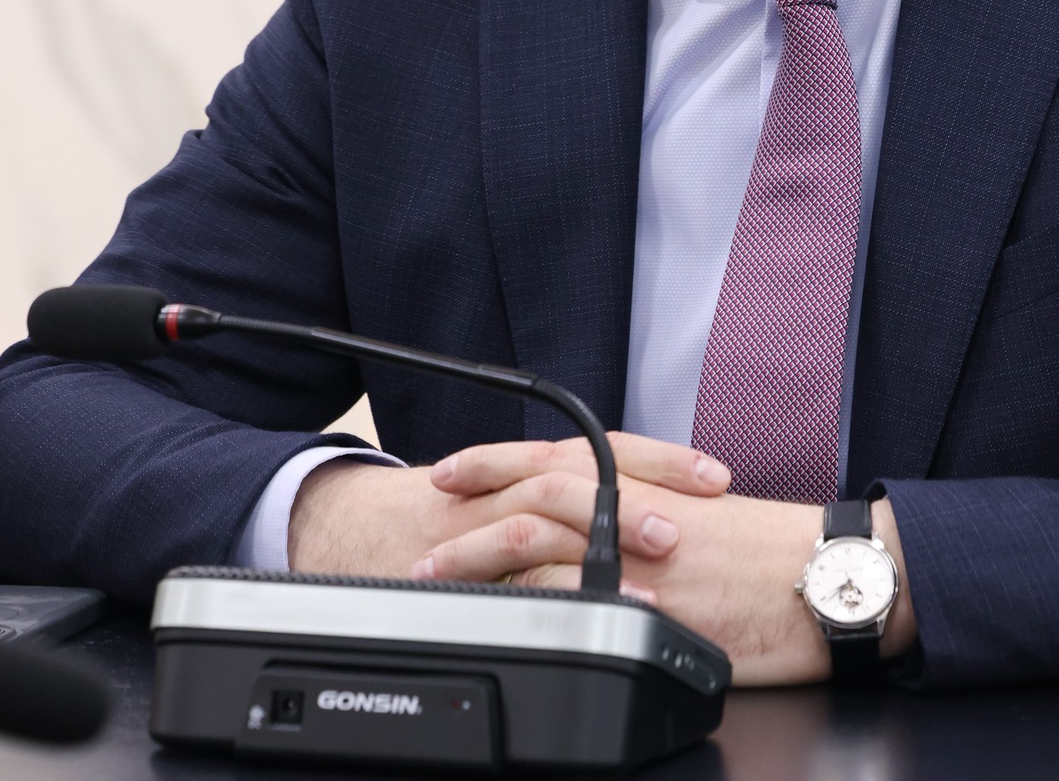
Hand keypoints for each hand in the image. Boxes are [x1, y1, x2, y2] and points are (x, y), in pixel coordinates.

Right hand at [286, 434, 726, 586]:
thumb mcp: (503, 495)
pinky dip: (554, 592)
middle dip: (639, 491)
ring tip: (655, 572)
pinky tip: (593, 612)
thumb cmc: (434, 515)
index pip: (602, 447)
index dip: (661, 457)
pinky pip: (508, 579)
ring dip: (602, 542)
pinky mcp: (459, 569)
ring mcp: (481, 527)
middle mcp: (507, 485)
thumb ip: (563, 502)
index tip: (715, 475)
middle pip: (579, 472)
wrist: (342, 525)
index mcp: (527, 465)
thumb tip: (645, 515)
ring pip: (544, 520)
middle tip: (691, 520)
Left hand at [418, 435, 916, 684]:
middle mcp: (632, 507)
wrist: (827, 574)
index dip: (501, 459)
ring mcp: (635, 556)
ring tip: (434, 575)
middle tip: (427, 518)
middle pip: (534, 492)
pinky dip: (525, 605)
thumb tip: (619, 533)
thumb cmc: (780, 555)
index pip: (559, 456)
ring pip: (538, 542)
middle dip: (474, 505)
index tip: (457, 467)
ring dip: (479, 556)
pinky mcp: (646, 602)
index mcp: (645, 483)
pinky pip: (571, 598)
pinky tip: (493, 620)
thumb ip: (651, 521)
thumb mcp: (706, 523)